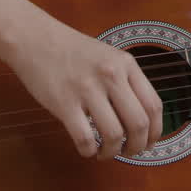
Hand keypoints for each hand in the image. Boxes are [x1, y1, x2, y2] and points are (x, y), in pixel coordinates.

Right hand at [4, 19, 163, 160]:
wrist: (35, 38)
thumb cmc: (71, 51)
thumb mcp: (108, 56)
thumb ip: (125, 81)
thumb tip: (140, 121)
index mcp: (126, 64)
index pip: (154, 105)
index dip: (156, 132)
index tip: (149, 143)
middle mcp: (111, 75)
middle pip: (139, 124)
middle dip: (137, 147)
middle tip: (129, 152)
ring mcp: (87, 88)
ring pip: (114, 135)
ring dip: (113, 152)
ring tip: (105, 152)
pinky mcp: (64, 102)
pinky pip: (85, 138)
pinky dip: (89, 151)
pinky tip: (87, 148)